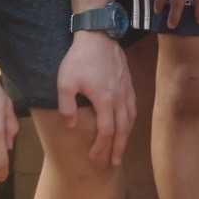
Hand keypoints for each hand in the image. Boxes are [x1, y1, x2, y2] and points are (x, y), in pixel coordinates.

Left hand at [56, 30, 134, 165]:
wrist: (98, 35)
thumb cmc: (79, 59)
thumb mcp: (65, 81)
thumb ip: (67, 105)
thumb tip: (71, 124)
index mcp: (104, 99)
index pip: (106, 130)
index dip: (101, 147)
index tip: (95, 158)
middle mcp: (119, 98)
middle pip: (122, 129)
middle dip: (118, 148)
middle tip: (114, 163)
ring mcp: (126, 90)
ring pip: (130, 118)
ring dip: (126, 136)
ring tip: (121, 148)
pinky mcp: (128, 83)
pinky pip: (133, 107)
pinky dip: (131, 120)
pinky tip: (127, 124)